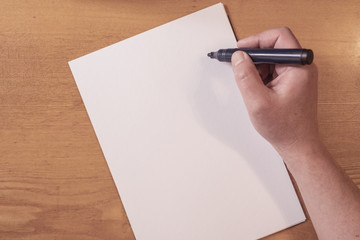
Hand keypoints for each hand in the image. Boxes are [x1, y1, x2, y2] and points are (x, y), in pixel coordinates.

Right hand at [231, 27, 318, 156]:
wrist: (297, 145)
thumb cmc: (284, 128)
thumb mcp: (258, 102)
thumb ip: (246, 77)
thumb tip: (238, 57)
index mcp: (299, 67)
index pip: (278, 37)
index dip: (256, 40)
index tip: (240, 50)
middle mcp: (302, 67)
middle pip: (274, 46)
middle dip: (254, 55)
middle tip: (237, 66)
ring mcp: (298, 74)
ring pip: (272, 58)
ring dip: (256, 67)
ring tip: (249, 85)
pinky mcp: (293, 81)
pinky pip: (274, 69)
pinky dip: (261, 75)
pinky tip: (255, 89)